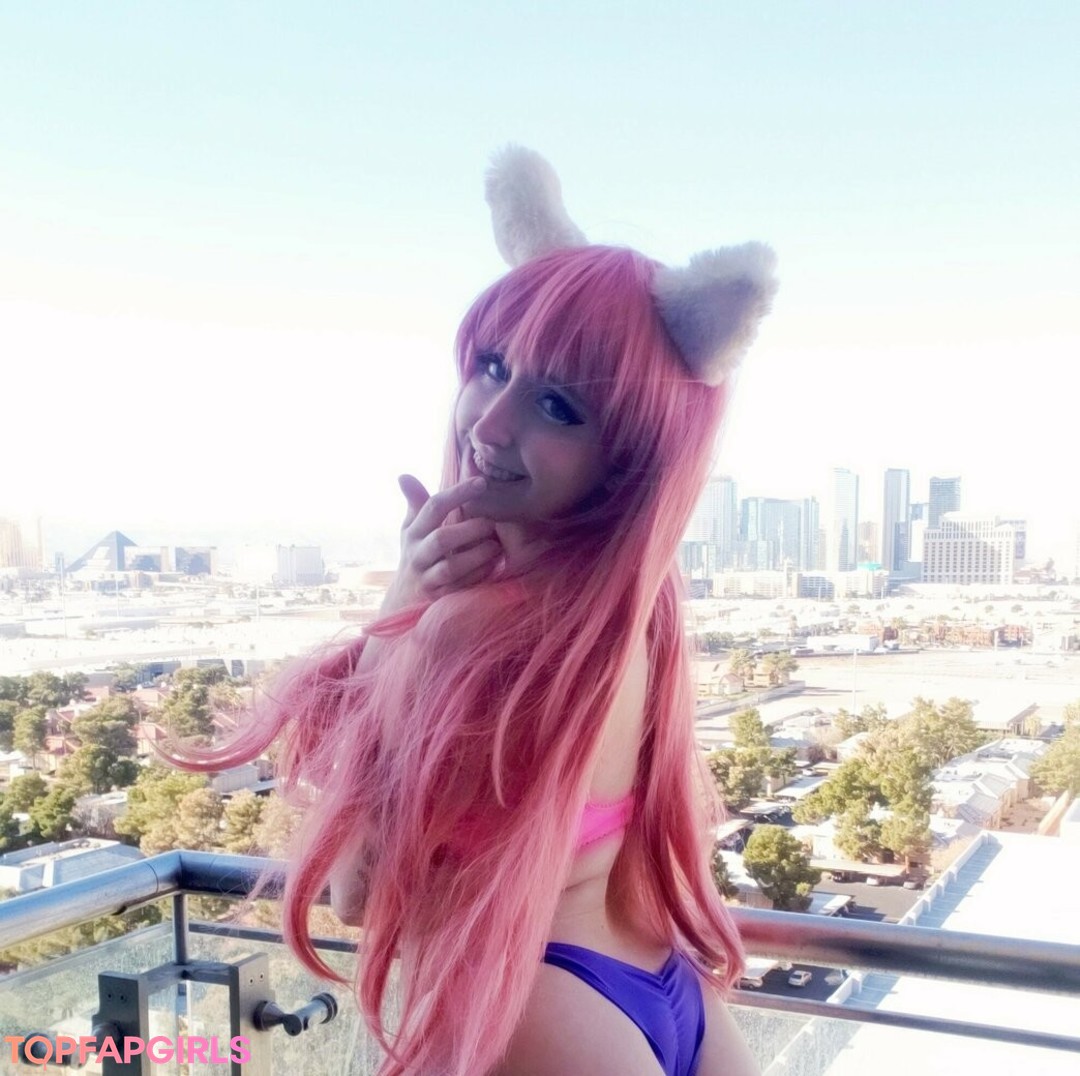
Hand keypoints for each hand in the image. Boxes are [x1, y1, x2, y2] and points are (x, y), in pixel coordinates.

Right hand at [388, 474, 503, 606]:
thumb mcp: (411, 529)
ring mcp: (427, 578)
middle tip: (492, 522)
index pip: (433, 507)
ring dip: (477, 555)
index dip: (457, 493)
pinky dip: (478, 575)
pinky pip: (460, 587)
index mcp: (413, 532)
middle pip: (441, 539)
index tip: (482, 483)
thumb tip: (403, 475)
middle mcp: (417, 554)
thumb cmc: (416, 553)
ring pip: (451, 567)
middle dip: (470, 529)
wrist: (404, 597)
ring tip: (496, 546)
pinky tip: (492, 565)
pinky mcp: (439, 597)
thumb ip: (415, 502)